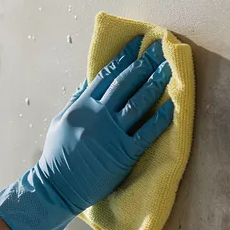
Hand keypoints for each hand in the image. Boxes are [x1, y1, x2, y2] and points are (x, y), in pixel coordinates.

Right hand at [0, 36, 173, 229]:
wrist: (57, 187)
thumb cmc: (57, 156)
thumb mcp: (60, 121)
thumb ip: (77, 99)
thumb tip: (90, 79)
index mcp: (82, 105)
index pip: (107, 74)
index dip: (124, 56)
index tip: (138, 42)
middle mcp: (98, 115)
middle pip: (126, 83)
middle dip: (144, 64)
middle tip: (161, 49)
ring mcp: (111, 134)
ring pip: (138, 103)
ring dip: (155, 84)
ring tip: (168, 70)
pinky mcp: (123, 154)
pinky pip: (146, 133)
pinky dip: (160, 119)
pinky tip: (172, 107)